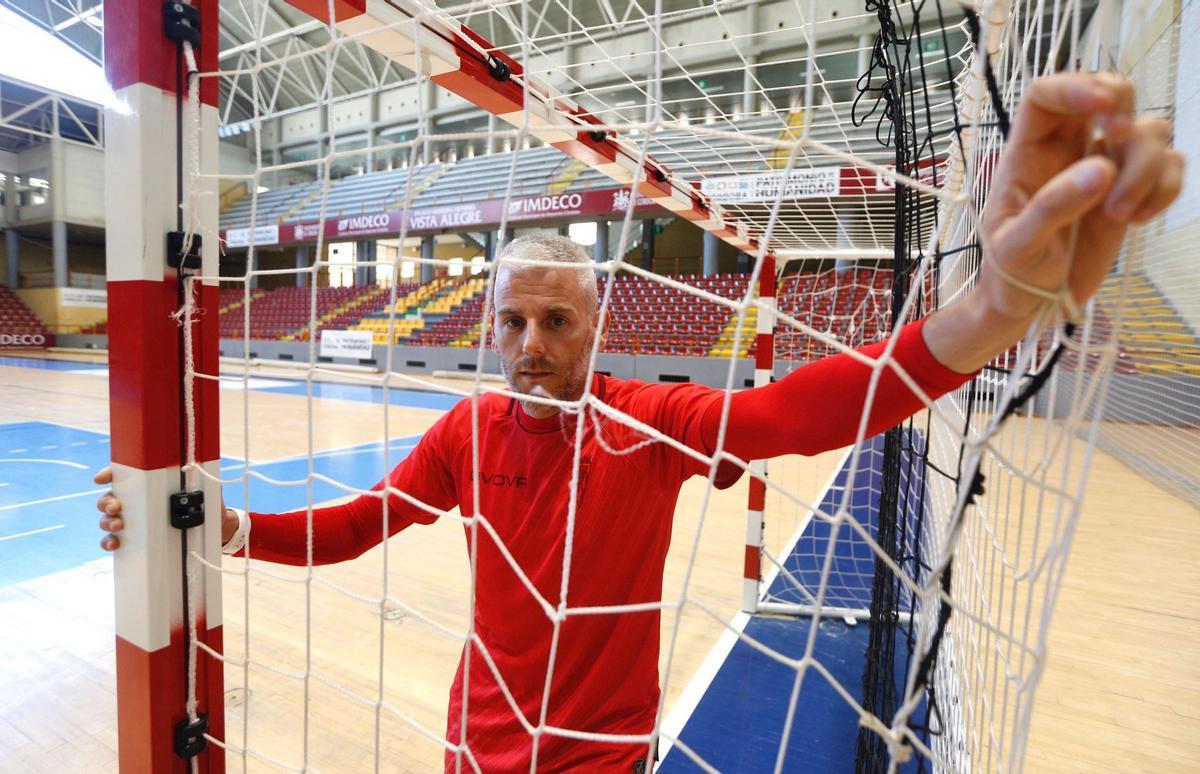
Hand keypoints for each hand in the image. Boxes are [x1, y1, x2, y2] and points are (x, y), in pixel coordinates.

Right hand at [94, 466, 238, 550]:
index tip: (101, 479)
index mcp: (147, 484)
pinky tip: (114, 543)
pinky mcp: (136, 539)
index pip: (122, 475)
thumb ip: (195, 474)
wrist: (215, 526)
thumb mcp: (203, 484)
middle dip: (107, 502)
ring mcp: (134, 520)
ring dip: (107, 522)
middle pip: (109, 498)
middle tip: (116, 508)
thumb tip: (193, 465)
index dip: (108, 474)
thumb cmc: (206, 501)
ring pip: (108, 519)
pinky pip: (114, 540)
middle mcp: (136, 501)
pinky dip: (109, 542)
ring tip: (118, 526)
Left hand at [979, 72, 1181, 321]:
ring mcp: (1105, 167)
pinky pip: (1170, 166)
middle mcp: (1069, 150)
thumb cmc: (1013, 271)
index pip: (1046, 94)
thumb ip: (1051, 208)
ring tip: (1120, 215)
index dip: (1075, 86)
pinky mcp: (1133, 191)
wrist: (1035, 303)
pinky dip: (1166, 188)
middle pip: (1110, 94)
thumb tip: (1101, 170)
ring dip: (1146, 167)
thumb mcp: (1018, 247)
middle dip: (1124, 110)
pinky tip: (1139, 220)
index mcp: (1028, 152)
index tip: (1102, 109)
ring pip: (1148, 131)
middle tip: (1116, 141)